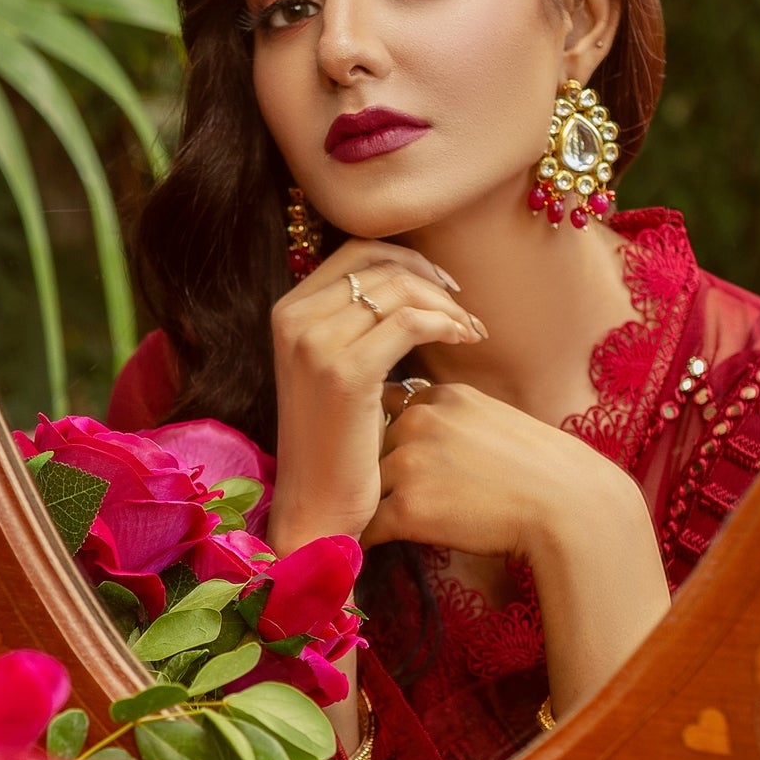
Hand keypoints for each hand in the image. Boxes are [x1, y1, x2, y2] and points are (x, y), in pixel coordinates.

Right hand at [265, 241, 486, 551]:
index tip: (443, 287)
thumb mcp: (332, 370)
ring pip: (400, 290)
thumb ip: (351, 324)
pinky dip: (445, 324)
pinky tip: (464, 341)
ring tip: (471, 332)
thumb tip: (404, 283)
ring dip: (447, 306)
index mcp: (288, 311)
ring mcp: (315, 344)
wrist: (318, 507)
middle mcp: (294, 319)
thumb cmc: (335, 444)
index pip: (357, 252)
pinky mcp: (346, 372)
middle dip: (433, 281)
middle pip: (381, 265)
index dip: (408, 259)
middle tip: (466, 312)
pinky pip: (411, 323)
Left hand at [369, 378, 669, 714]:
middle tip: (359, 492)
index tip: (383, 457)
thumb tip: (435, 442)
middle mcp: (421, 420)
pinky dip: (365, 540)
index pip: (391, 407)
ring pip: (365, 485)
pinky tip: (367, 549)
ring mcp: (411, 462)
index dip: (386, 435)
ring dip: (363, 505)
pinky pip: (367, 525)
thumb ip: (459, 421)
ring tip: (357, 523)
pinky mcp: (408, 508)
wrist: (570, 508)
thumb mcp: (499, 421)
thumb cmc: (547, 474)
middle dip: (369, 471)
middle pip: (371, 445)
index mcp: (445, 396)